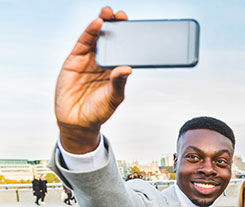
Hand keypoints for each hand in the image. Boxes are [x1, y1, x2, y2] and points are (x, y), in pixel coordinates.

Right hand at [55, 7, 131, 153]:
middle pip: (110, 40)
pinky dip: (89, 32)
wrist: (77, 121)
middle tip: (121, 15)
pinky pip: (83, 43)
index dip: (128, 37)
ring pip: (97, 38)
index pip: (124, 50)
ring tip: (108, 13)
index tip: (135, 26)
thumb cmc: (99, 110)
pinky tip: (97, 24)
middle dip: (116, 25)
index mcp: (116, 70)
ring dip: (102, 24)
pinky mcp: (75, 60)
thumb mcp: (114, 98)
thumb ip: (119, 83)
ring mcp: (89, 60)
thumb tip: (128, 69)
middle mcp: (104, 62)